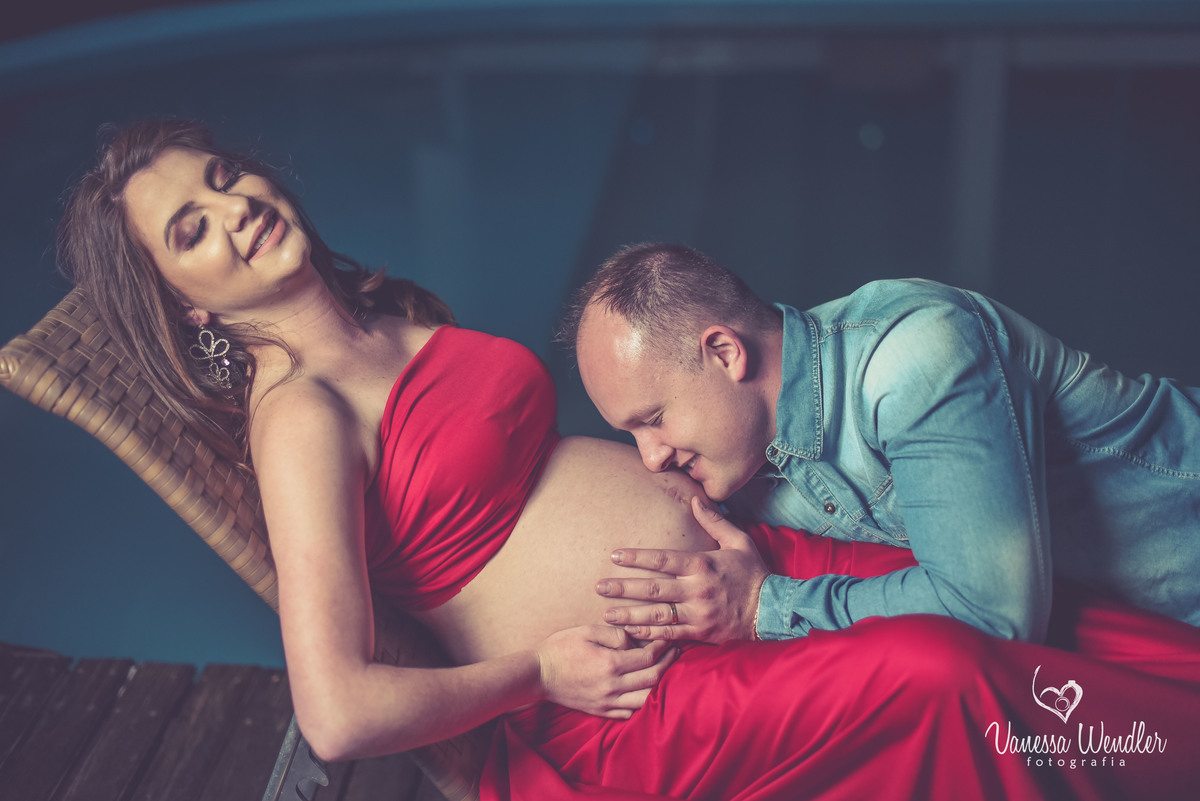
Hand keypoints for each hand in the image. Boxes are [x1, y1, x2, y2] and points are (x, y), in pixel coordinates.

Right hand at [535, 624, 678, 718]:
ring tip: (665, 671)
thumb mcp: (587, 631)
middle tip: (675, 651)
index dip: (662, 646)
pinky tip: (645, 690)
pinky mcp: (600, 711)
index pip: (648, 657)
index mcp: (610, 663)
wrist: (538, 675)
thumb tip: (634, 640)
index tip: (668, 637)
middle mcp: (612, 686)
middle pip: (652, 678)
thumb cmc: (561, 648)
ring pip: (645, 699)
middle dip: (668, 663)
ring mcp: (607, 702)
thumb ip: (615, 633)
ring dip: (659, 685)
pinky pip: (629, 712)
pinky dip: (642, 702)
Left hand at [597, 497, 769, 643]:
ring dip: (629, 615)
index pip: (662, 559)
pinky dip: (649, 635)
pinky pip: (670, 635)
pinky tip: (630, 632)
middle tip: (599, 586)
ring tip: (606, 613)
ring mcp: (698, 613)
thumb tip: (696, 500)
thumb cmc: (754, 573)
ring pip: (657, 615)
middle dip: (623, 587)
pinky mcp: (701, 632)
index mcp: (702, 565)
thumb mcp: (739, 541)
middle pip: (653, 589)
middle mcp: (697, 590)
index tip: (615, 555)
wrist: (772, 609)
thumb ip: (715, 521)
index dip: (636, 557)